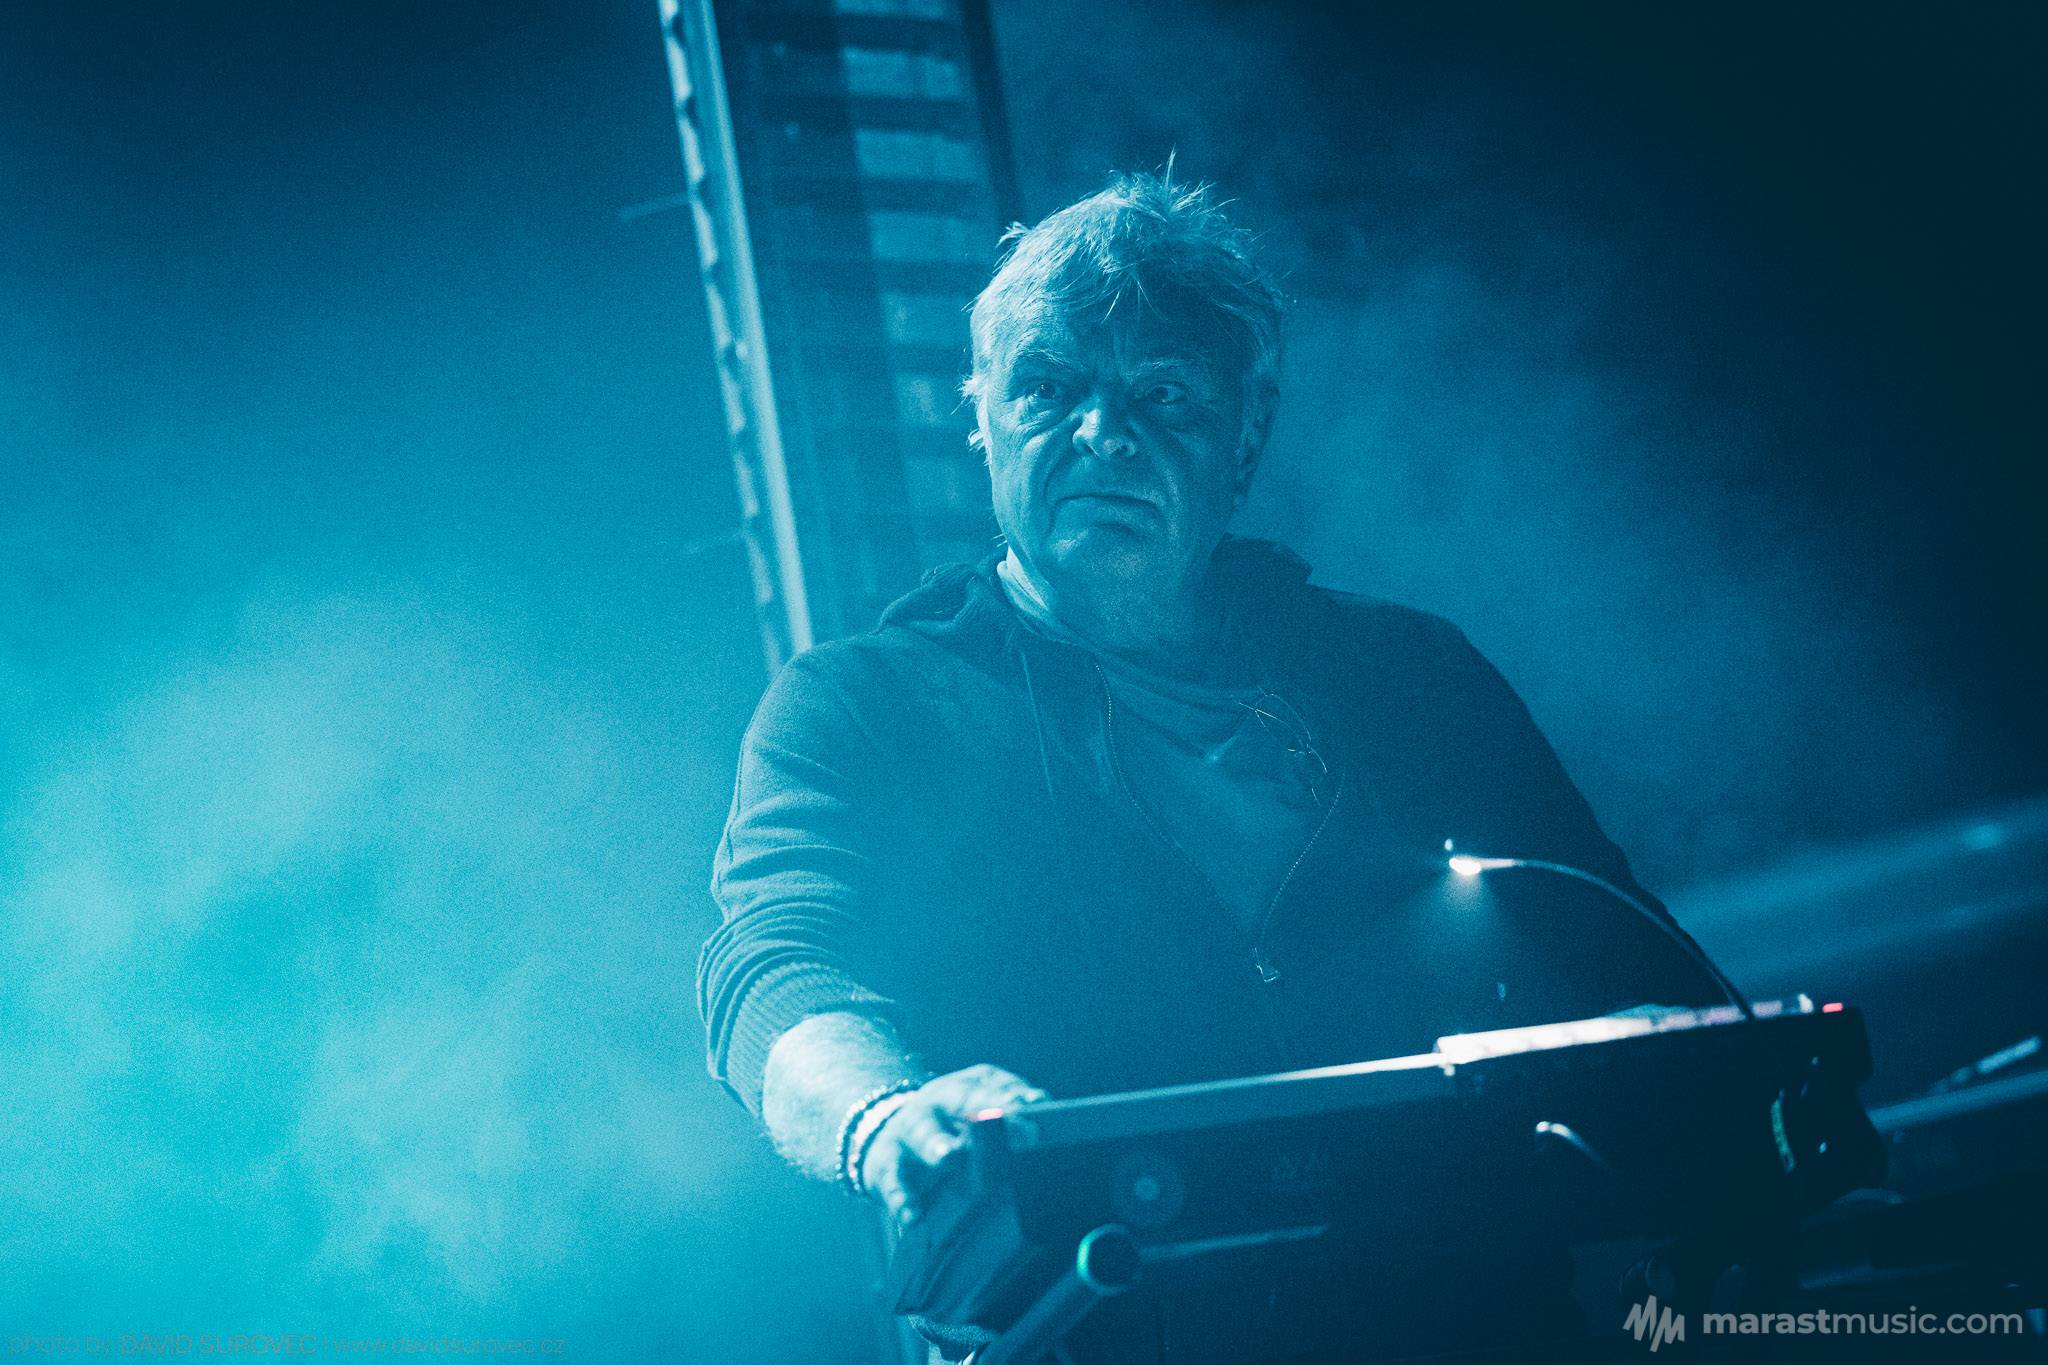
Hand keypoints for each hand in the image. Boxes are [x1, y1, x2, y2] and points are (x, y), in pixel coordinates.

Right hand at [858, 1064, 1045, 1223]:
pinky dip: (902, 1198)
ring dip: (936, 1142)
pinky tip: (914, 1217)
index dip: (1015, 1094)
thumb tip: (1049, 1116)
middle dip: (987, 1108)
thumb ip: (1012, 1116)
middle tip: (1014, 1122)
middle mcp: (937, 1102)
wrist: (887, 1135)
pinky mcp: (886, 1161)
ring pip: (923, 1132)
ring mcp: (908, 1129)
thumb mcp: (977, 1114)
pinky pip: (893, 1180)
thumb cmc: (951, 1130)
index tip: (1037, 1106)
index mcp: (965, 1088)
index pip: (994, 1084)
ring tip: (950, 1155)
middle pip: (961, 1099)